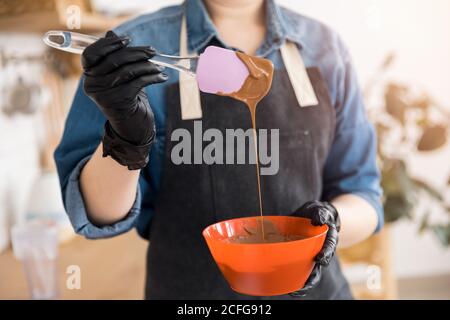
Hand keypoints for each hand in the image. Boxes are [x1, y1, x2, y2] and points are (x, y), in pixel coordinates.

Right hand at [82, 30, 167, 168]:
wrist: (132, 127)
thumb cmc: (127, 98)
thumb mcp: (120, 76)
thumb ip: (114, 57)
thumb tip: (111, 33)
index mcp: (88, 76)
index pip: (91, 53)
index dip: (108, 44)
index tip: (128, 39)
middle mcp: (91, 85)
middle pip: (114, 59)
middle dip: (136, 52)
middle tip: (152, 51)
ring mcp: (103, 94)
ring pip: (128, 70)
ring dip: (147, 66)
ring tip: (159, 66)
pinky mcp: (117, 101)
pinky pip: (137, 82)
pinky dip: (152, 77)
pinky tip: (162, 77)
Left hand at [290, 200, 339, 296]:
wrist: (315, 217)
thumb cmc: (317, 213)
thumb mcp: (320, 209)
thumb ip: (321, 213)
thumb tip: (319, 220)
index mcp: (328, 239)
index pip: (329, 247)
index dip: (325, 253)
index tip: (320, 259)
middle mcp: (322, 252)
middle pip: (319, 267)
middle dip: (313, 276)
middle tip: (306, 283)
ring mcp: (312, 258)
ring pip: (310, 274)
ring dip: (304, 284)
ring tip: (295, 292)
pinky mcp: (302, 260)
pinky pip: (300, 272)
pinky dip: (294, 281)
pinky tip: (286, 288)